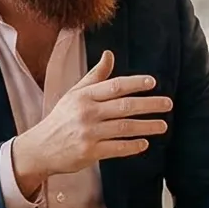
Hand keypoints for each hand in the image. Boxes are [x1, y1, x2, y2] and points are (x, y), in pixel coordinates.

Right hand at [13, 52, 168, 196]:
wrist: (40, 148)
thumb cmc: (61, 118)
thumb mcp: (74, 94)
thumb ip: (95, 76)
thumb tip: (109, 55)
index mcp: (83, 96)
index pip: (114, 86)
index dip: (135, 83)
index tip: (153, 83)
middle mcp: (86, 113)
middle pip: (124, 106)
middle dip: (149, 105)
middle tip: (168, 104)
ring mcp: (88, 133)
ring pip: (124, 128)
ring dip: (147, 126)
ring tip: (162, 126)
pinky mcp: (89, 152)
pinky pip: (117, 148)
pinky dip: (132, 146)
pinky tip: (144, 143)